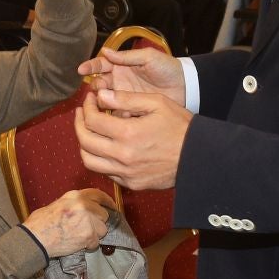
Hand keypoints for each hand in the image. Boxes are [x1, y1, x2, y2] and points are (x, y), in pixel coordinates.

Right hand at [22, 188, 111, 257]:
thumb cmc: (41, 223)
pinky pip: (96, 243)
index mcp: (75, 195)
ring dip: (94, 235)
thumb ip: (75, 204)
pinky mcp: (88, 235)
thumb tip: (88, 208)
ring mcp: (87, 220)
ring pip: (102, 230)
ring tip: (79, 237)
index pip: (98, 195)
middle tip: (86, 228)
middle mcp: (84, 205)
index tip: (112, 207)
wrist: (35, 238)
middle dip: (97, 223)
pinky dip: (88, 246)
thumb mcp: (58, 204)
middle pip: (103, 214)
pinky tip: (77, 244)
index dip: (108, 202)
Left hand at [75, 89, 189, 190]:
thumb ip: (126, 99)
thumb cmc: (180, 126)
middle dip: (79, 123)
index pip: (92, 120)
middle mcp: (122, 156)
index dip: (87, 107)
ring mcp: (126, 173)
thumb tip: (101, 95)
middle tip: (82, 113)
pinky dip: (99, 159)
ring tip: (89, 131)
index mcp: (127, 134)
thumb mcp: (157, 103)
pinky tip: (106, 146)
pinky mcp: (131, 183)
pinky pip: (105, 172)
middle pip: (85, 141)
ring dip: (84, 144)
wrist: (199, 157)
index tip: (90, 99)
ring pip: (89, 161)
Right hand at [78, 46, 186, 102]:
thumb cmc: (168, 68)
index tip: (81, 70)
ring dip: (102, 101)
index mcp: (122, 65)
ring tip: (104, 102)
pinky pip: (117, 111)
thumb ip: (128, 56)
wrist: (185, 87)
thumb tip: (106, 52)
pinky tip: (118, 112)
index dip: (90, 66)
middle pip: (99, 84)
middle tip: (98, 89)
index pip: (101, 65)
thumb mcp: (149, 57)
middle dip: (95, 86)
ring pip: (105, 99)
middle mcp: (119, 80)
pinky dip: (115, 112)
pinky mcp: (131, 109)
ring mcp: (124, 95)